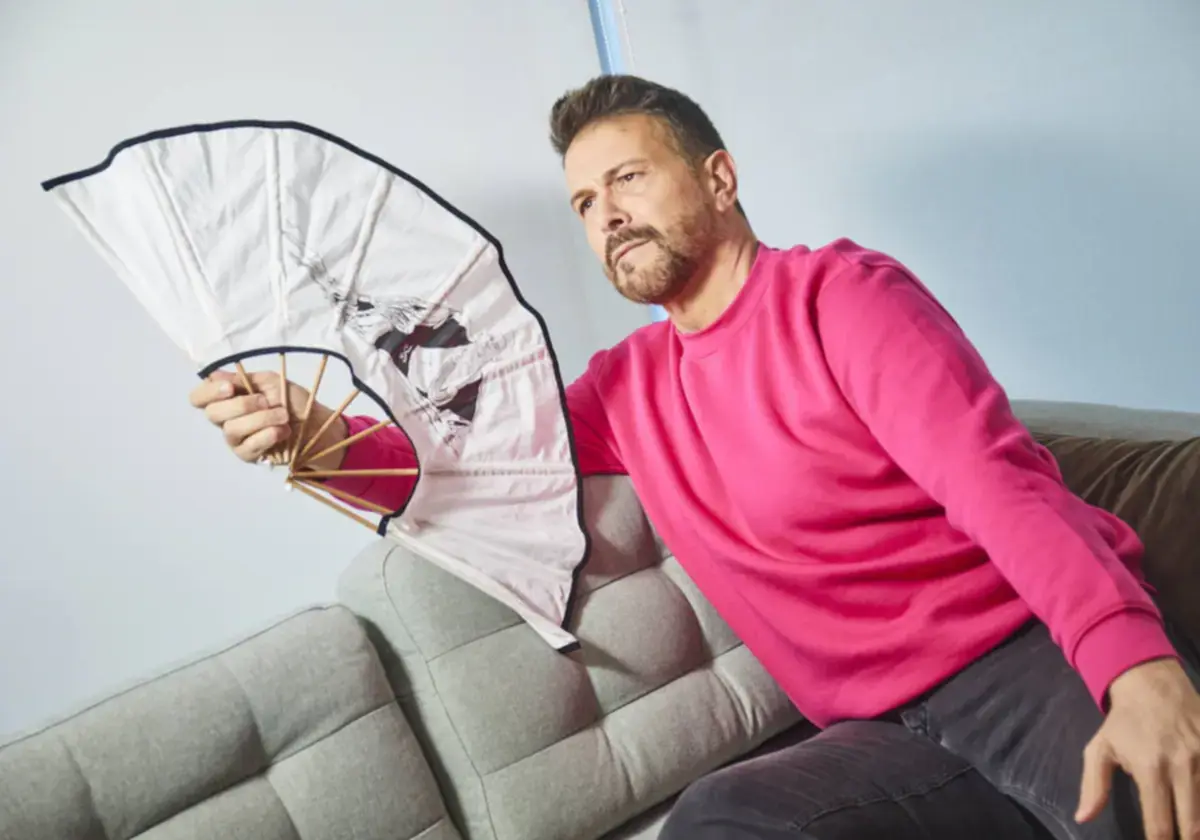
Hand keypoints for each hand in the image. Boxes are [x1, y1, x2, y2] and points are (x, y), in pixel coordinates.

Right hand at [188, 370, 348, 471]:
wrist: (319, 425)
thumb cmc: (295, 401)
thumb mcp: (272, 382)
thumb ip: (244, 379)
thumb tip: (214, 375)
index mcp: (229, 397)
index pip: (200, 397)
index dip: (208, 392)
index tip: (230, 388)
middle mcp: (227, 418)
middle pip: (212, 413)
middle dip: (241, 405)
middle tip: (266, 401)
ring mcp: (237, 439)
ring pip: (232, 429)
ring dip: (260, 419)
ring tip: (283, 416)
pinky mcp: (249, 455)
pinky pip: (247, 447)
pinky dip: (266, 436)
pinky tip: (282, 432)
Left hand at [1077, 657, 1199, 839]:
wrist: (1153, 684)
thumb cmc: (1124, 722)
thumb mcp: (1099, 750)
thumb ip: (1093, 786)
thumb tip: (1082, 818)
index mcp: (1150, 768)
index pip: (1159, 821)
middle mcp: (1182, 765)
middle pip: (1193, 823)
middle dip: (1187, 838)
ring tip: (1192, 831)